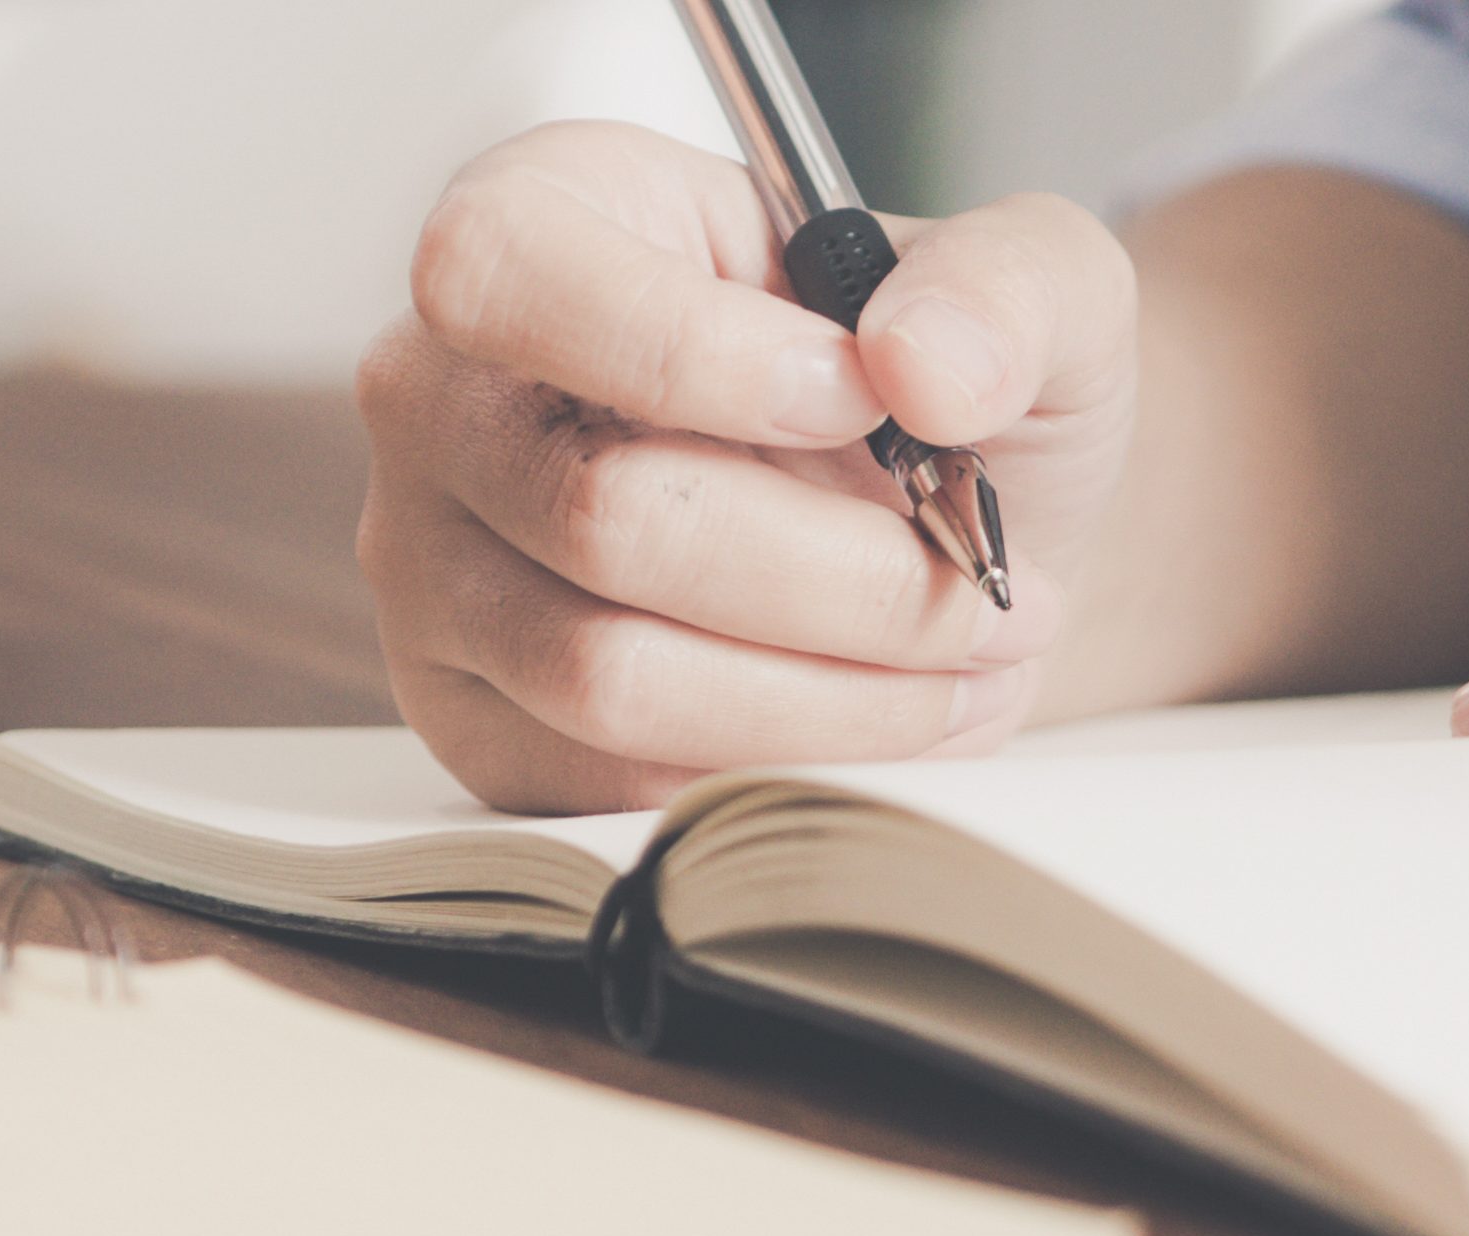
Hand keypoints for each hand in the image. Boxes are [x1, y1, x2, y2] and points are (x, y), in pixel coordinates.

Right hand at [358, 122, 1136, 810]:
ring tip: (964, 661)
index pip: (508, 277)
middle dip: (841, 576)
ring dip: (831, 695)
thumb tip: (924, 366)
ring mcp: (435, 568)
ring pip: (610, 676)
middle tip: (986, 587)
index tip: (865, 403)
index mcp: (537, 218)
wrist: (943, 531)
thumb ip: (1008, 287)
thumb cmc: (943, 389)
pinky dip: (785, 768)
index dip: (691, 356)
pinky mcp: (478, 721)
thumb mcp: (1032, 286)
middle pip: (598, 515)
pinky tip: (891, 717)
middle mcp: (441, 393)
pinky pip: (613, 783)